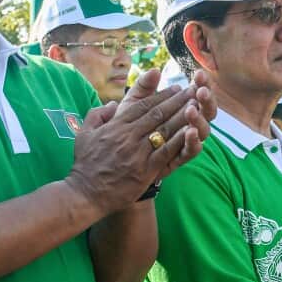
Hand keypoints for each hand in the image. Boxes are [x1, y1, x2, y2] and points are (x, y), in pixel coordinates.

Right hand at [67, 75, 207, 215]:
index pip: (143, 105)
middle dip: (178, 100)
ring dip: (183, 116)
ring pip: (165, 129)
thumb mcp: (85, 133)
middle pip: (158, 113)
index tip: (176, 88)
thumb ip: (98, 114)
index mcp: (116, 125)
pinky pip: (166, 151)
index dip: (162, 95)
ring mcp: (138, 153)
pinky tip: (192, 131)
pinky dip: (180, 140)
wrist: (85, 193)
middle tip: (193, 91)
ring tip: (197, 106)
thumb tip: (114, 104)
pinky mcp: (146, 170)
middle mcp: (128, 136)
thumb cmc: (85, 163)